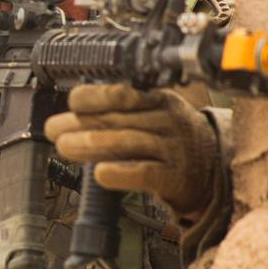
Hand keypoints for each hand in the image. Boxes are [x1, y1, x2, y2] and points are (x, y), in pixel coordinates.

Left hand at [44, 84, 218, 216]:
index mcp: (157, 98)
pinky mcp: (175, 177)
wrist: (213, 168)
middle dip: (81, 123)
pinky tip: (99, 174)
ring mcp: (173, 148)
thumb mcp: (149, 115)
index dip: (94, 96)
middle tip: (54, 130)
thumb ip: (112, 115)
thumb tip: (63, 122)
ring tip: (65, 147)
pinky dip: (120, 173)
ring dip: (91, 144)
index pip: (123, 91)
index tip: (72, 103)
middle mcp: (167, 119)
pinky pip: (145, 172)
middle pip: (119, 117)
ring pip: (128, 141)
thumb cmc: (169, 139)